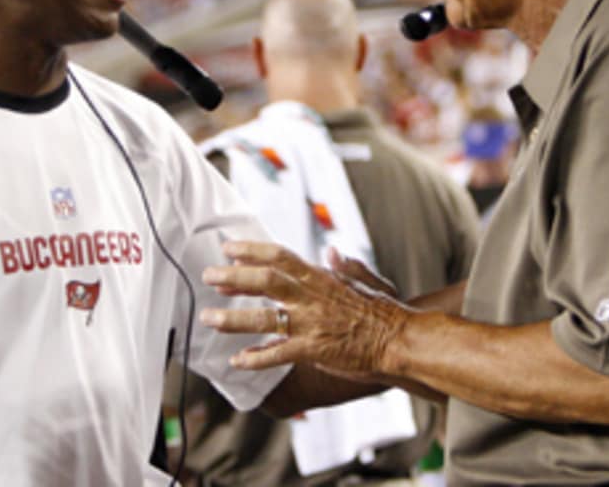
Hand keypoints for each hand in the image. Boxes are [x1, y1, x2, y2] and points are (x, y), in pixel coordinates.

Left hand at [199, 241, 408, 375]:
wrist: (400, 340)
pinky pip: (278, 354)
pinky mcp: (314, 350)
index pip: (280, 257)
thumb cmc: (384, 312)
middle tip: (208, 276)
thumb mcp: (366, 282)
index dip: (252, 250)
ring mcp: (311, 324)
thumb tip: (331, 253)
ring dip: (233, 318)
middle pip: (266, 281)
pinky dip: (256, 358)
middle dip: (234, 277)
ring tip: (208, 318)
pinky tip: (237, 360)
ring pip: (264, 318)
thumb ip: (346, 267)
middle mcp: (312, 297)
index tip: (229, 248)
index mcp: (321, 278)